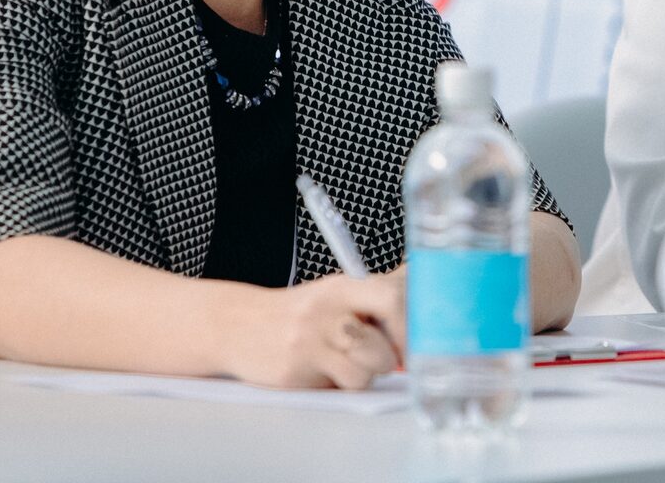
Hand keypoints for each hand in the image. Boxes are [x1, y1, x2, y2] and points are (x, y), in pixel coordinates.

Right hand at [226, 271, 406, 388]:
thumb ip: (382, 289)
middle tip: (390, 359)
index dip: (411, 325)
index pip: (392, 298)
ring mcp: (308, 344)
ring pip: (363, 374)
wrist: (239, 325)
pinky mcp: (294, 374)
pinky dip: (338, 386)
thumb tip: (425, 276)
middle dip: (392, 360)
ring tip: (348, 362)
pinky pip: (337, 389)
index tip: (418, 338)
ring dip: (364, 375)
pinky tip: (325, 372)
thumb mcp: (340, 291)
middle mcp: (326, 312)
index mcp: (343, 287)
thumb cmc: (303, 312)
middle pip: (382, 348)